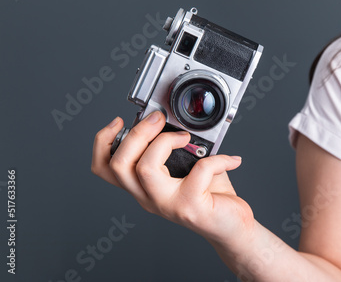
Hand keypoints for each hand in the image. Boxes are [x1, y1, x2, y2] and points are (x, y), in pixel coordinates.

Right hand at [91, 111, 254, 245]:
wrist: (232, 227)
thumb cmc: (210, 196)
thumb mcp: (185, 169)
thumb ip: (174, 150)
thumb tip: (175, 122)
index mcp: (143, 186)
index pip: (104, 168)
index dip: (103, 141)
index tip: (119, 121)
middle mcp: (149, 197)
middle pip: (120, 164)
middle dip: (138, 132)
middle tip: (159, 119)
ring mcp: (168, 205)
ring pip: (145, 168)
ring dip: (165, 142)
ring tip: (185, 137)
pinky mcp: (191, 207)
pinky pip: (200, 171)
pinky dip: (219, 159)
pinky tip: (231, 160)